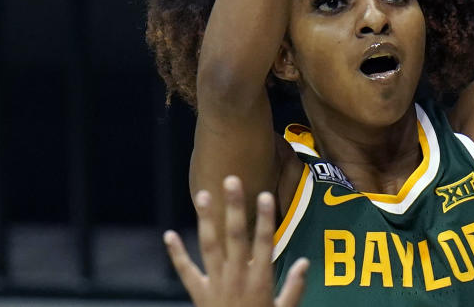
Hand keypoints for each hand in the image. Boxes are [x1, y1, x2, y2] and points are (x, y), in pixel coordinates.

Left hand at [164, 176, 308, 306]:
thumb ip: (294, 289)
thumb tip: (305, 263)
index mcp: (259, 281)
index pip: (264, 243)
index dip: (265, 219)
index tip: (266, 195)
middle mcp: (236, 277)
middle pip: (235, 236)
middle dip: (234, 207)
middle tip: (232, 180)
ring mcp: (215, 284)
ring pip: (209, 246)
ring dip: (205, 219)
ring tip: (202, 194)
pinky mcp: (198, 293)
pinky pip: (185, 271)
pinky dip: (176, 254)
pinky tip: (168, 235)